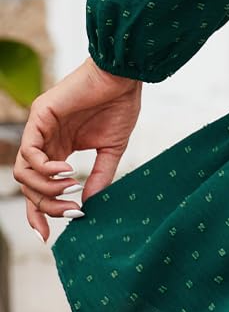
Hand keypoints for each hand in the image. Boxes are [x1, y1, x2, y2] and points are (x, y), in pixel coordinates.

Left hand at [12, 57, 142, 242]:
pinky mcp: (38, 117)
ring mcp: (39, 130)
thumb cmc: (120, 105)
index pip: (38, 188)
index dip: (40, 213)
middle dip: (46, 206)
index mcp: (59, 150)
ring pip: (22, 174)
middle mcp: (44, 142)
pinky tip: (67, 170)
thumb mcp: (112, 149)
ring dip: (46, 188)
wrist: (123, 76)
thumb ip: (99, 176)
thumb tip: (88, 206)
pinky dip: (45, 168)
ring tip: (71, 187)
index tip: (50, 235)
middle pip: (28, 187)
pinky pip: (29, 153)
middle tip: (72, 212)